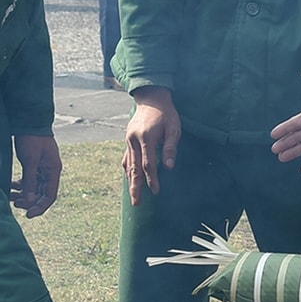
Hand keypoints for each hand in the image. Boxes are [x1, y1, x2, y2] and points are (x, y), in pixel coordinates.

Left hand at [12, 134, 62, 217]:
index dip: (40, 207)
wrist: (29, 121)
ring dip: (23, 195)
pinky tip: (10, 186)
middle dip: (29, 202)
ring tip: (10, 198)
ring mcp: (42, 168)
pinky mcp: (34, 165)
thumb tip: (28, 200)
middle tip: (15, 205)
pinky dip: (20, 186)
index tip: (28, 215)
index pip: (50, 196)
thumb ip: (30, 180)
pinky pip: (28, 181)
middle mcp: (49, 172)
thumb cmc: (32, 139)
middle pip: (42, 194)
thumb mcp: (30, 160)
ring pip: (34, 188)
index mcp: (53, 171)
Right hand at [123, 86, 180, 204]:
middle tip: (136, 203)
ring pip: (129, 165)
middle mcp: (134, 140)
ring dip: (130, 182)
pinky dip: (128, 170)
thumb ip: (170, 147)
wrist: (151, 98)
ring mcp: (128, 140)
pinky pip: (127, 158)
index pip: (148, 164)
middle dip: (136, 187)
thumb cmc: (166, 113)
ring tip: (132, 196)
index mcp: (146, 137)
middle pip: (134, 169)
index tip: (156, 192)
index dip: (152, 179)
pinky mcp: (128, 139)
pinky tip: (129, 179)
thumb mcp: (173, 128)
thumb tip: (169, 167)